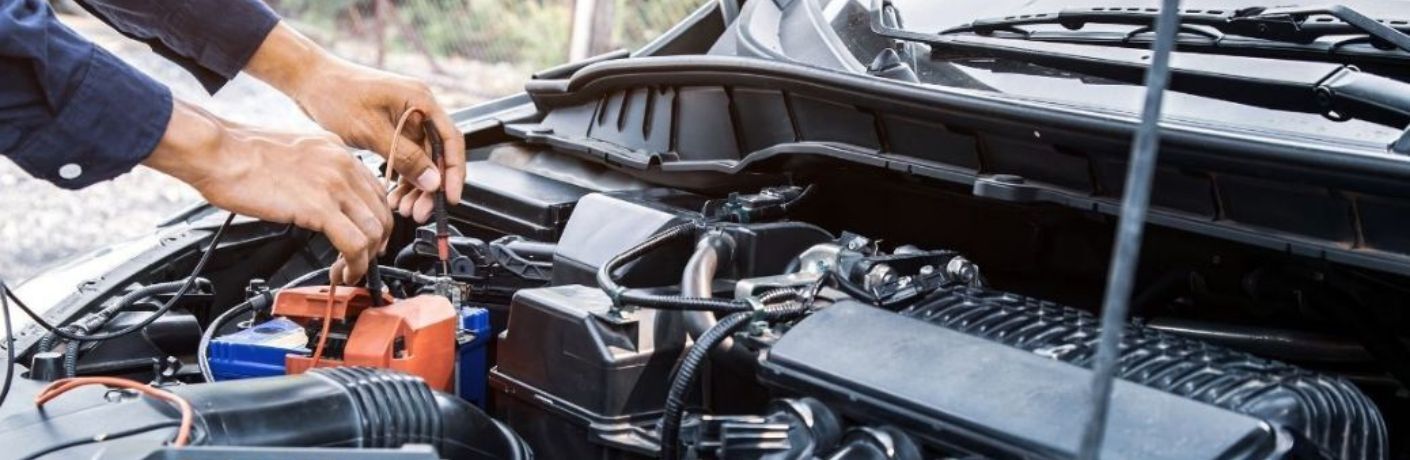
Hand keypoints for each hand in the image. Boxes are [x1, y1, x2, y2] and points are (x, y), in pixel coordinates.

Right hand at [143, 101, 392, 284]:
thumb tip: (320, 197)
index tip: (370, 238)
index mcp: (337, 151)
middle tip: (364, 261)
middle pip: (382, 212)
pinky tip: (343, 272)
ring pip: (374, 230)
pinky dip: (355, 264)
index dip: (377, 220)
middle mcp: (343, 164)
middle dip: (378, 243)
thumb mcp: (294, 154)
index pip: (377, 190)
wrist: (218, 151)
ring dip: (366, 259)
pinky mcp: (319, 207)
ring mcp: (334, 185)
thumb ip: (316, 173)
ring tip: (350, 271)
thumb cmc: (241, 153)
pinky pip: (354, 243)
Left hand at [246, 23, 465, 222]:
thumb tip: (433, 181)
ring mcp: (407, 119)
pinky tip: (393, 195)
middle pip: (437, 155)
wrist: (309, 81)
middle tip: (419, 211)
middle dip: (431, 186)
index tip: (450, 197)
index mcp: (420, 100)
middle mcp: (419, 109)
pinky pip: (407, 158)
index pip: (450, 140)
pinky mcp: (394, 129)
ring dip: (416, 186)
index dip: (454, 171)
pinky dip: (403, 178)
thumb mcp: (370, 130)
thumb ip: (405, 156)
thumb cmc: (335, 94)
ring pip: (423, 161)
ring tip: (403, 208)